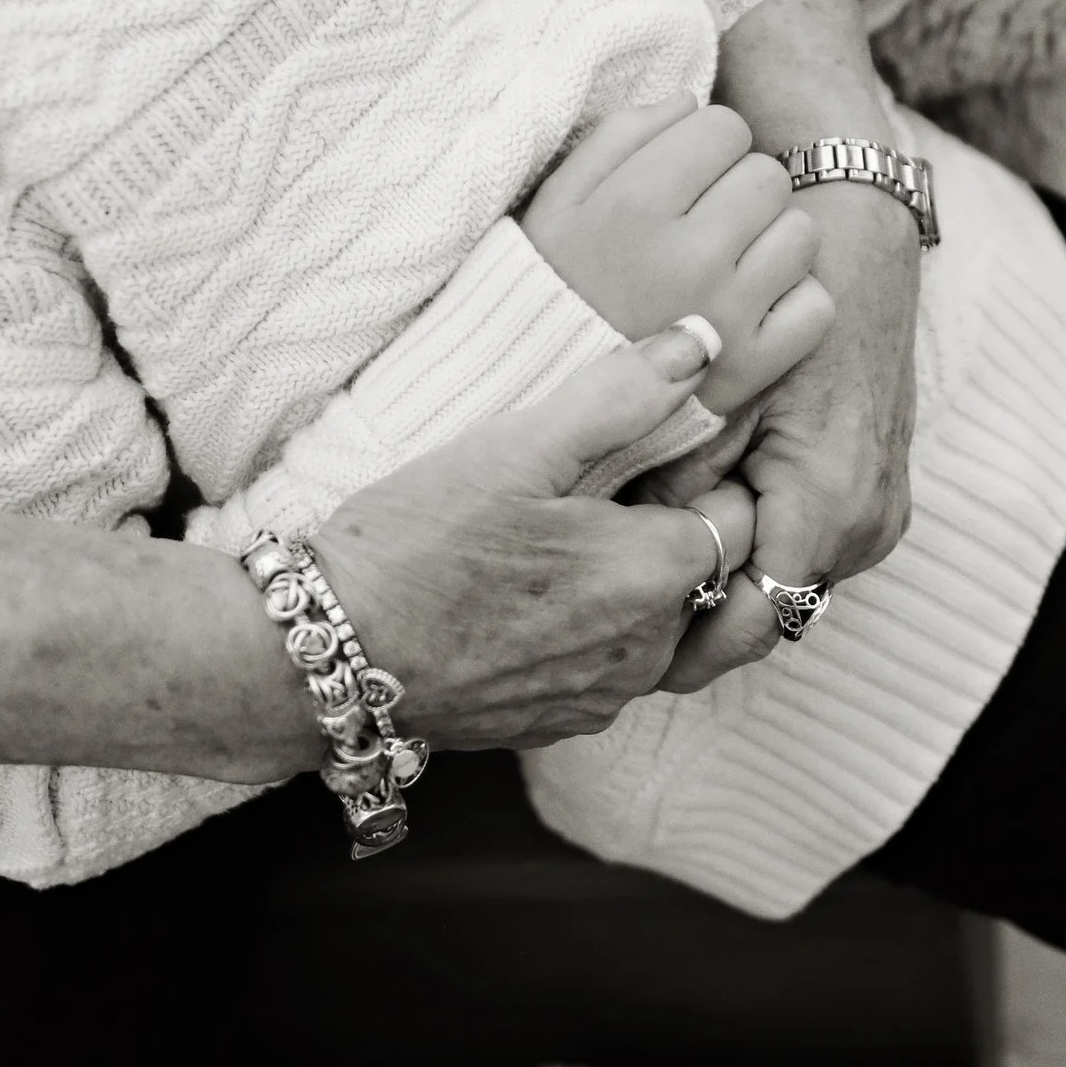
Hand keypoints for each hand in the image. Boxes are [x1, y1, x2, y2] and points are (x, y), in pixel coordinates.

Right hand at [307, 325, 767, 749]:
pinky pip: (608, 669)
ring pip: (661, 628)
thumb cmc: (412, 547)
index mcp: (651, 577)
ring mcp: (600, 698)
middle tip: (601, 488)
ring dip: (634, 584)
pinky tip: (528, 593)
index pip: (744, 518)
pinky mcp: (556, 723)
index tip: (653, 453)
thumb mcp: (514, 448)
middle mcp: (644, 653)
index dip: (707, 476)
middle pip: (708, 578)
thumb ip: (621, 393)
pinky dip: (590, 631)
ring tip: (560, 538)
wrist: (321, 658)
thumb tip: (702, 342)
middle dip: (676, 530)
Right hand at [523, 100, 834, 415]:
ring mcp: (727, 314)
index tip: (683, 178)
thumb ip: (617, 136)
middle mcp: (689, 256)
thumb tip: (689, 100)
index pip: (725, 126)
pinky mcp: (755, 366)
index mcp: (635, 205)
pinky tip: (750, 306)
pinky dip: (792, 302)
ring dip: (771, 241)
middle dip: (739, 189)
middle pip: (768, 174)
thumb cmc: (553, 286)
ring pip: (801, 233)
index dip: (706, 146)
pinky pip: (816, 305)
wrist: (541, 393)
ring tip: (727, 265)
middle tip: (704, 223)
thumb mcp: (556, 202)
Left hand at [650, 184, 921, 691]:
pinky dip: (759, 552)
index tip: (621, 656)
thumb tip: (625, 554)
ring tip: (646, 580)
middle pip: (773, 616)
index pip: (752, 623)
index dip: (683, 647)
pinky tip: (698, 531)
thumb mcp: (709, 388)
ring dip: (730, 588)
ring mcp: (881, 513)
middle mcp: (868, 523)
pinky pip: (809, 550)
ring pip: (790, 586)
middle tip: (617, 630)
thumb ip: (673, 480)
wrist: (855, 231)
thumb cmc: (778, 291)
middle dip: (700, 622)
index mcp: (829, 503)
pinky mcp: (879, 494)